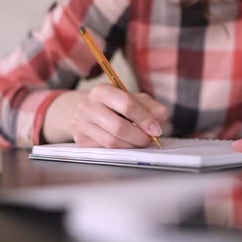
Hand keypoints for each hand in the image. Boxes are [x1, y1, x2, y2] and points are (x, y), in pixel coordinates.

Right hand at [43, 84, 167, 147]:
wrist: (83, 110)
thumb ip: (149, 106)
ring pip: (112, 142)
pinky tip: (126, 144)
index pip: (127, 105)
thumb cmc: (113, 104)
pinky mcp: (80, 140)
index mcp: (102, 91)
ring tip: (139, 142)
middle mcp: (88, 106)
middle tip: (149, 140)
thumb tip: (161, 117)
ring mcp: (81, 124)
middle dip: (139, 136)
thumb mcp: (132, 98)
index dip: (145, 119)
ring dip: (131, 146)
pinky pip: (105, 150)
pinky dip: (121, 149)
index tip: (157, 129)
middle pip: (119, 127)